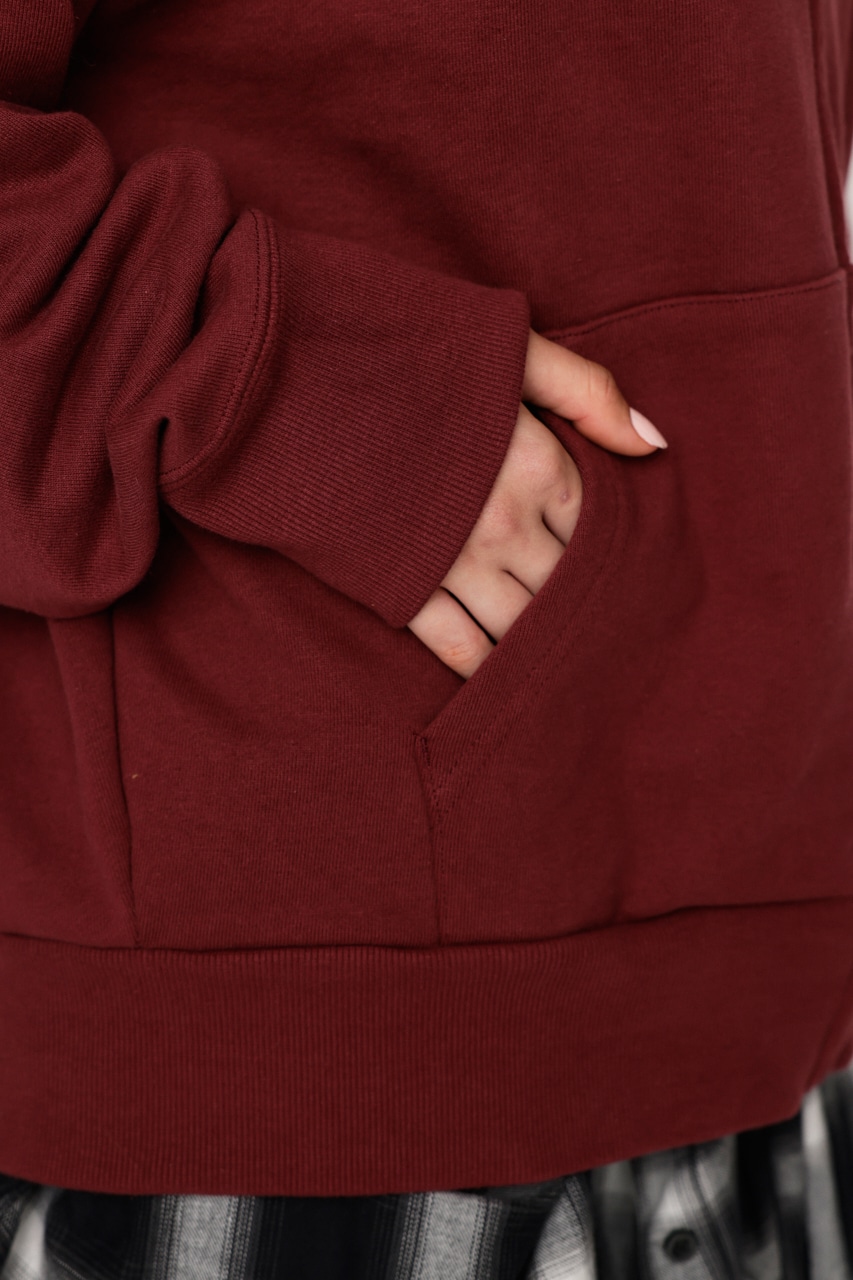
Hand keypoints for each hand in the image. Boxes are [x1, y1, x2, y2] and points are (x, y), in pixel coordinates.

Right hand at [407, 327, 666, 677]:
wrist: (287, 377)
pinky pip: (457, 645)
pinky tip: (499, 682)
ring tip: (566, 673)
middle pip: (567, 586)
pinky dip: (483, 668)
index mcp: (537, 462)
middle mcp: (506, 522)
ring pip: (521, 625)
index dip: (618, 556)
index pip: (602, 530)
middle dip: (589, 612)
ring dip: (542, 648)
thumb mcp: (506, 345)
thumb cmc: (398, 348)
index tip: (632, 580)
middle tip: (612, 643)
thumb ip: (587, 391)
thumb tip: (655, 446)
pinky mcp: (399, 584)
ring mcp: (452, 560)